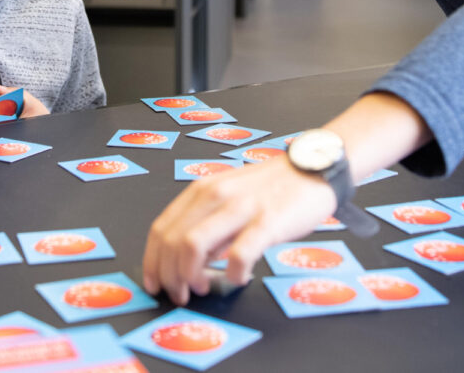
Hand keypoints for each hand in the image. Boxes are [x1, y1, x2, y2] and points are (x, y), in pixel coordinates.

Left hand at [143, 156, 336, 304]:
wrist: (312, 169)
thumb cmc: (271, 188)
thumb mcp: (229, 197)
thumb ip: (208, 223)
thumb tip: (189, 259)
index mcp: (202, 190)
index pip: (161, 228)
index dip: (152, 262)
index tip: (154, 283)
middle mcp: (216, 195)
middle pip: (172, 241)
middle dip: (169, 276)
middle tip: (180, 294)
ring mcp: (240, 207)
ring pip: (193, 245)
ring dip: (190, 276)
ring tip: (202, 289)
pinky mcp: (267, 222)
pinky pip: (239, 254)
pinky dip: (233, 273)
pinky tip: (239, 277)